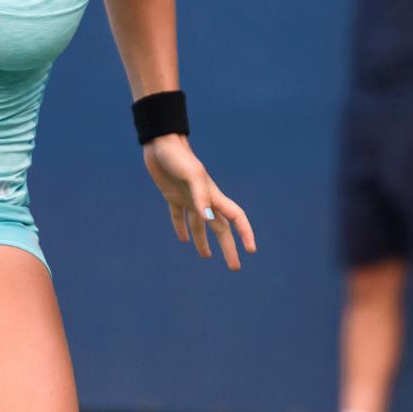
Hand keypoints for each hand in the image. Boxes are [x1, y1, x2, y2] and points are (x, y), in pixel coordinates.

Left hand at [142, 134, 256, 269]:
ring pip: (201, 225)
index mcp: (212, 195)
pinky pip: (179, 216)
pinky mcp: (172, 196)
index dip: (245, 233)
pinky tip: (182, 239)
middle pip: (220, 228)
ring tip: (206, 257)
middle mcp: (204, 199)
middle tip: (235, 267)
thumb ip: (201, 197)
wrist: (161, 143)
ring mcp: (189, 198)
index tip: (251, 251)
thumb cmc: (178, 157)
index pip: (235, 217)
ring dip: (204, 241)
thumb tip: (208, 220)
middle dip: (229, 247)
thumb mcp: (190, 176)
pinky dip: (181, 228)